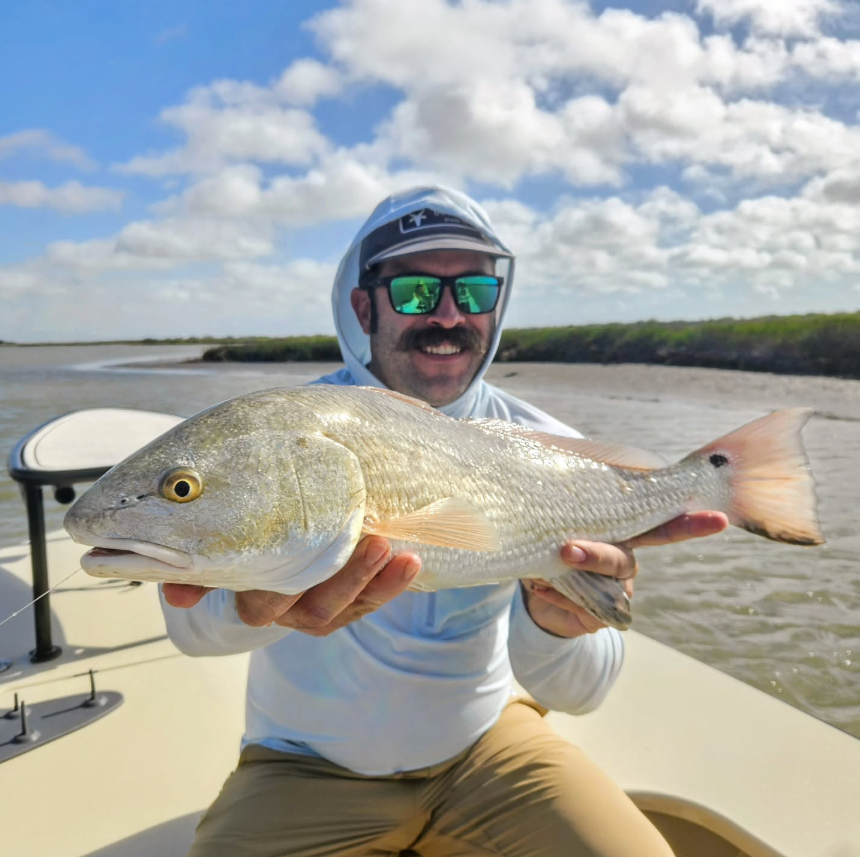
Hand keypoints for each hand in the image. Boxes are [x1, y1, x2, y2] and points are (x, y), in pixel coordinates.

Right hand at [162, 535, 420, 635]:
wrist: (286, 508)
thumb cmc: (248, 511)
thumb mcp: (224, 525)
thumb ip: (204, 552)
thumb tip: (178, 595)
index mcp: (248, 587)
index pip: (254, 599)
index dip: (265, 592)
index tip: (277, 569)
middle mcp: (282, 605)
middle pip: (307, 608)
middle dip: (341, 580)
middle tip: (371, 542)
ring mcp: (316, 606)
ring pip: (342, 608)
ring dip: (371, 581)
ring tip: (394, 548)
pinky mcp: (348, 602)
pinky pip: (371, 601)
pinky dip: (392, 583)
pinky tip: (410, 560)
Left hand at [522, 511, 728, 637]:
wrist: (531, 589)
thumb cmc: (546, 543)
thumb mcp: (552, 520)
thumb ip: (563, 508)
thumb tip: (556, 492)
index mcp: (621, 532)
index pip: (659, 525)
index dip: (690, 524)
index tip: (718, 519)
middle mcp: (625, 561)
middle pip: (622, 560)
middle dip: (597, 556)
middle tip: (567, 551)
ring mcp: (617, 591)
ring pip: (597, 587)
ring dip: (565, 577)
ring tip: (538, 570)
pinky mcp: (603, 616)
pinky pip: (582, 607)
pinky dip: (555, 596)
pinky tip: (540, 587)